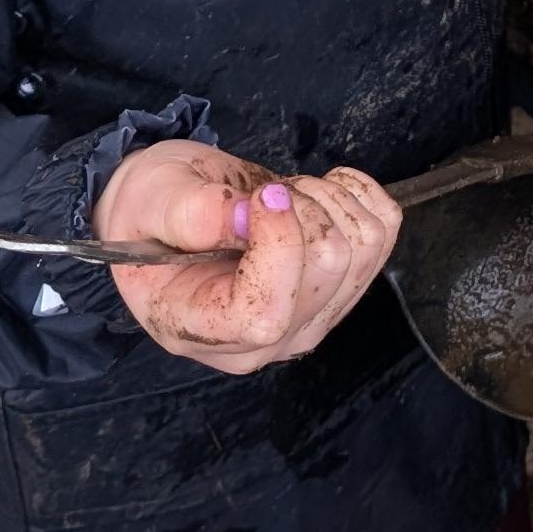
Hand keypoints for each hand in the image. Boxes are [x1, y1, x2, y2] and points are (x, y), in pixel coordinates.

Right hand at [93, 139, 399, 373]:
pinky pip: (383, 229)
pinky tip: (313, 192)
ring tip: (278, 196)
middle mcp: (269, 340)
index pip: (267, 315)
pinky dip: (355, 193)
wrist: (169, 213)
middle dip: (300, 205)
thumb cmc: (149, 214)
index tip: (261, 197)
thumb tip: (245, 215)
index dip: (279, 247)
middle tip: (259, 193)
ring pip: (361, 246)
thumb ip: (189, 212)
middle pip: (327, 267)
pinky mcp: (346, 285)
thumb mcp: (148, 203)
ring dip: (325, 198)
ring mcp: (314, 316)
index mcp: (207, 331)